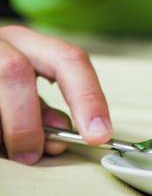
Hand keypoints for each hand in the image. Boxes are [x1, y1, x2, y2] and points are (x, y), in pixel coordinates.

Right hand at [0, 25, 111, 163]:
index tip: (99, 135)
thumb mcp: (24, 88)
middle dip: (27, 120)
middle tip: (34, 153)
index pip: (70, 59)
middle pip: (16, 71)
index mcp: (29, 42)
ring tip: (12, 150)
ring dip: (7, 128)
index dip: (89, 98)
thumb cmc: (0, 83)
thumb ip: (44, 108)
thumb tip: (65, 132)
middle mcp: (1, 41)